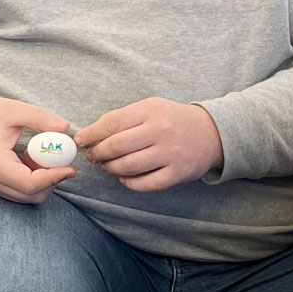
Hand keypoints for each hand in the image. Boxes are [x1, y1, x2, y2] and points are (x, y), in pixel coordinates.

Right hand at [0, 95, 75, 203]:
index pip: (31, 184)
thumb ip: (40, 118)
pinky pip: (18, 192)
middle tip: (60, 162)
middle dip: (52, 182)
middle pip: (32, 196)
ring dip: (42, 183)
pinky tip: (29, 161)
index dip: (55, 178)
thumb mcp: (12, 109)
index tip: (70, 167)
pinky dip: (31, 183)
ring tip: (41, 158)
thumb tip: (65, 128)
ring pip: (26, 197)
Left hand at [73, 98, 224, 192]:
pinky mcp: (178, 173)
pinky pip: (146, 184)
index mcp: (150, 110)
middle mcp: (159, 131)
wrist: (212, 133)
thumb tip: (91, 133)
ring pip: (129, 166)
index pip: (111, 122)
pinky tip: (124, 178)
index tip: (80, 141)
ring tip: (107, 166)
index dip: (91, 134)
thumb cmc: (172, 119)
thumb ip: (124, 118)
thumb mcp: (150, 108)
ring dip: (111, 169)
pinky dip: (129, 183)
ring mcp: (170, 153)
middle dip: (98, 153)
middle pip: (117, 146)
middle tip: (92, 156)